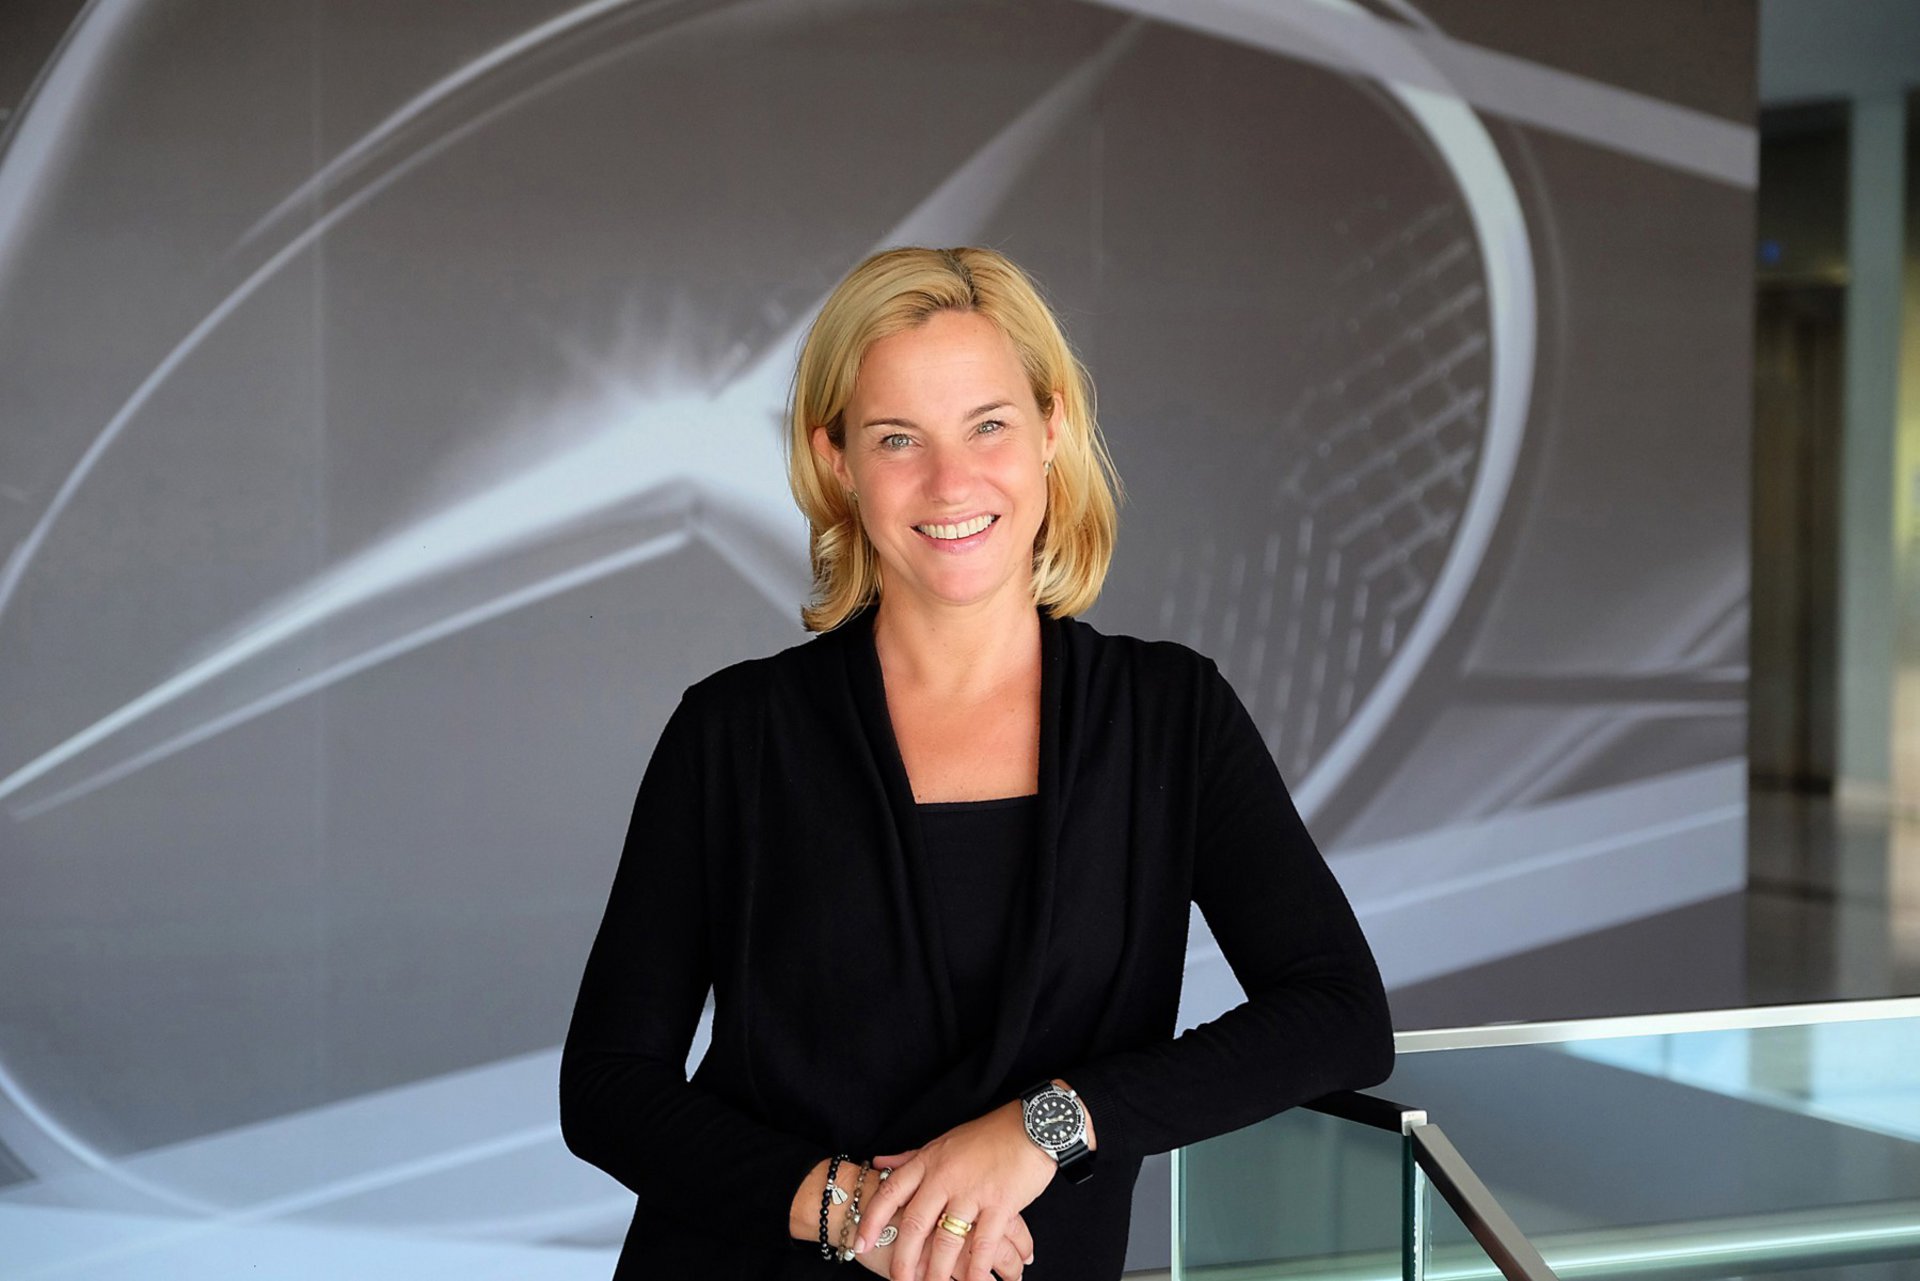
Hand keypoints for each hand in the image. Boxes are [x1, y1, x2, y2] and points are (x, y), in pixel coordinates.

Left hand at [856, 1101, 1054, 1280]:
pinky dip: (975, 1271)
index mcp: (929, 1161)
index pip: (891, 1192)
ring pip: (946, 1240)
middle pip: (914, 1223)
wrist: (1032, 1126)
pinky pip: (983, 1245)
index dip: (871, 1220)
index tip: (858, 1244)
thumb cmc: (987, 1136)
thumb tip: (878, 1164)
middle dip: (902, 1259)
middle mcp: (945, 1177)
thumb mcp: (943, 1142)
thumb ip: (910, 1157)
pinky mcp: (1000, 1205)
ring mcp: (973, 1192)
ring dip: (935, 1272)